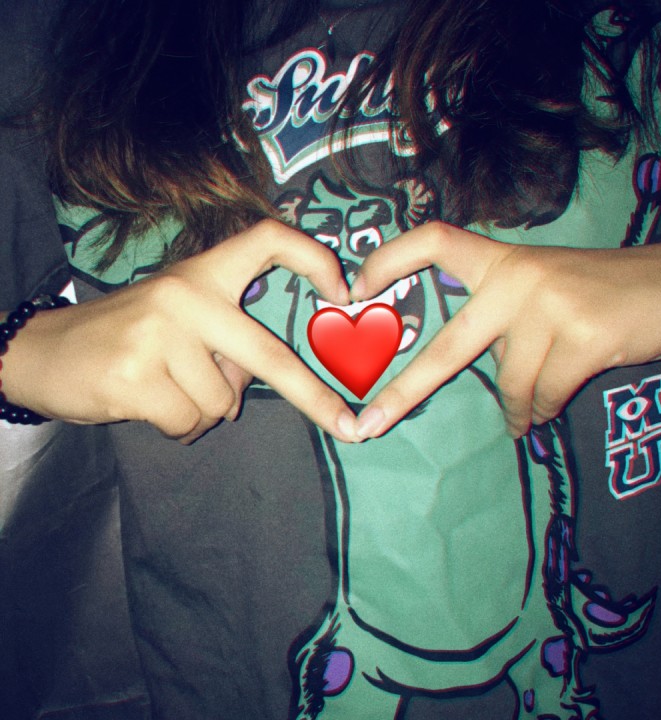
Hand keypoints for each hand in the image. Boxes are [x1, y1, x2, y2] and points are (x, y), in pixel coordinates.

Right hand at [3, 219, 359, 443]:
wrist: (44, 352)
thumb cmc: (125, 336)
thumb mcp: (178, 320)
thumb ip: (224, 341)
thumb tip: (257, 381)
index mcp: (201, 272)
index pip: (267, 239)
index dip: (313, 259)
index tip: (345, 292)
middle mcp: (185, 294)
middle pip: (267, 353)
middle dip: (315, 398)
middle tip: (351, 429)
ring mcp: (160, 333)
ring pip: (222, 401)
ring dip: (204, 410)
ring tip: (166, 391)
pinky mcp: (137, 376)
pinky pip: (189, 420)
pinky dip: (180, 426)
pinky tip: (149, 406)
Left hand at [350, 221, 660, 438]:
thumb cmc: (602, 289)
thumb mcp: (543, 286)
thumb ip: (502, 315)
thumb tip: (463, 365)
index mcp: (502, 259)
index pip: (435, 239)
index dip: (390, 259)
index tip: (354, 289)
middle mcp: (517, 277)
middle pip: (449, 346)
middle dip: (405, 391)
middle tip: (370, 425)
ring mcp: (548, 306)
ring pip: (511, 382)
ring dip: (520, 406)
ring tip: (530, 412)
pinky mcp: (581, 336)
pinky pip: (545, 395)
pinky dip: (545, 409)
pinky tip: (555, 403)